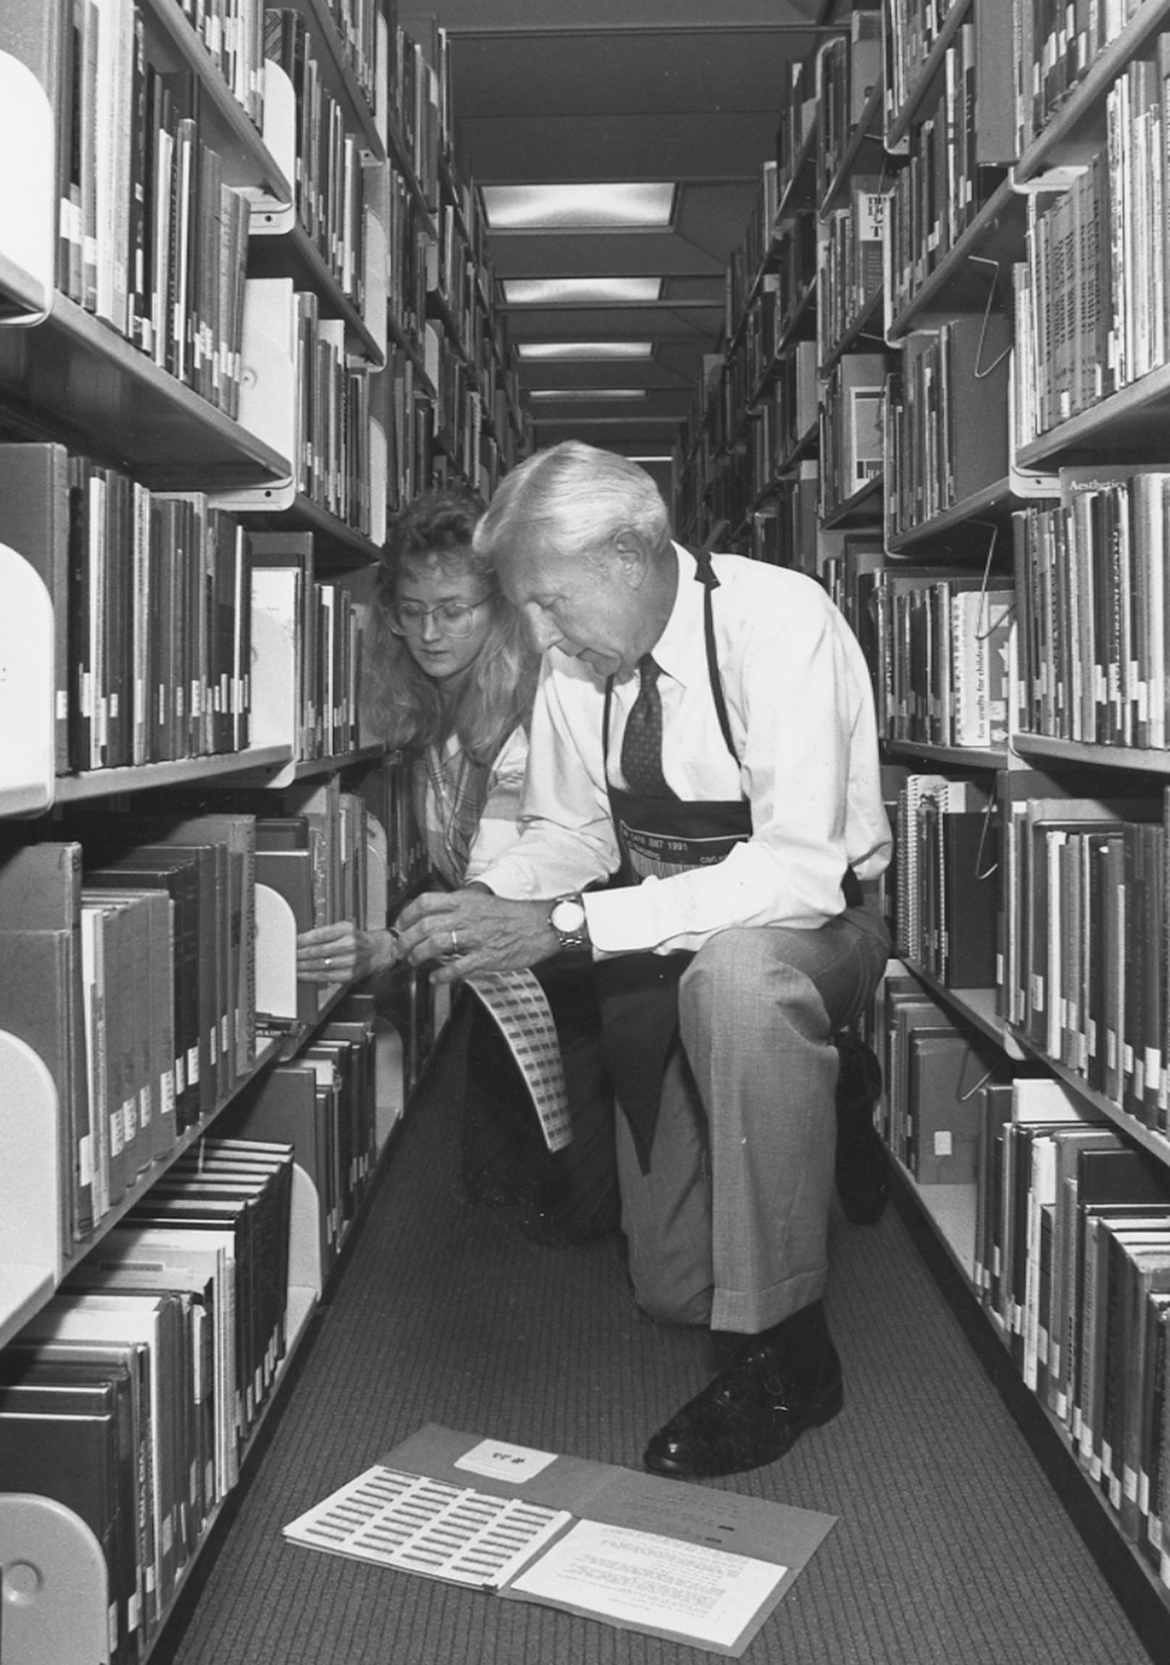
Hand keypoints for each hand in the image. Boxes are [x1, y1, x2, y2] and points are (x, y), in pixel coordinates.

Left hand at [296, 920, 397, 985]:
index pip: (318, 934)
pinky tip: (301, 974)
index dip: (301, 940)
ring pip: (318, 964)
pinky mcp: (347, 975)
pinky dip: (309, 976)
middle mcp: (349, 944)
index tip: (290, 942)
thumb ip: (324, 933)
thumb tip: (299, 941)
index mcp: (346, 929)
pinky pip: (323, 976)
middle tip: (286, 955)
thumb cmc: (356, 940)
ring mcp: (349, 961)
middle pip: (316, 950)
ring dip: (300, 966)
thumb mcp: (343, 929)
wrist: (376, 952)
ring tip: (290, 965)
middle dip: (298, 954)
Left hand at [395, 889, 559, 983]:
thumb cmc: (514, 915)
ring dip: (419, 955)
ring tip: (415, 962)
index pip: (425, 902)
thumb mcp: (483, 901)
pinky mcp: (487, 956)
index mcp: (465, 901)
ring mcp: (476, 937)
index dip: (406, 914)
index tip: (401, 925)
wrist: (542, 925)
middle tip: (403, 950)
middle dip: (407, 940)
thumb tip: (437, 916)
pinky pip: (457, 967)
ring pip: (436, 944)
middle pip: (424, 925)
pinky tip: (436, 978)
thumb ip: (460, 908)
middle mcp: (467, 916)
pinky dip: (441, 975)